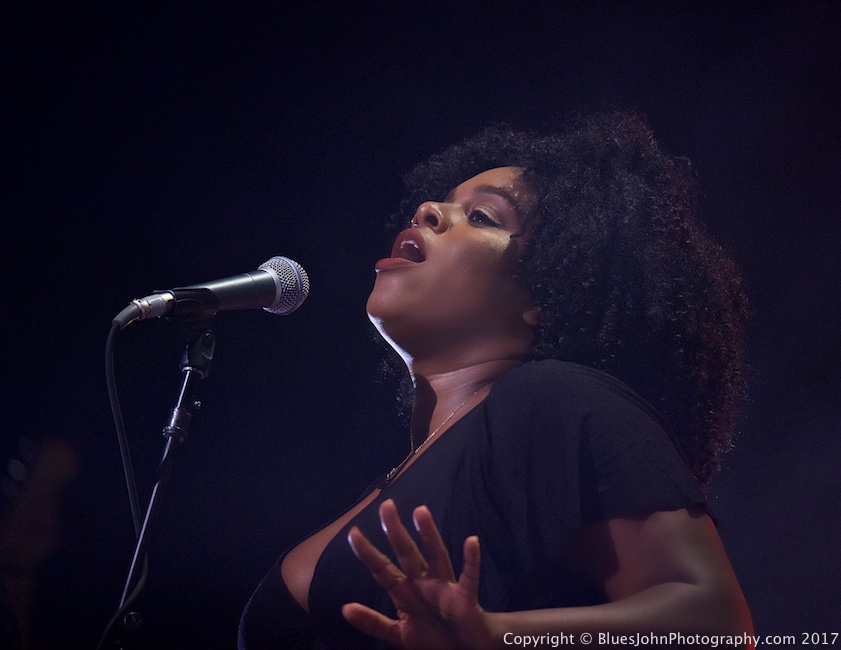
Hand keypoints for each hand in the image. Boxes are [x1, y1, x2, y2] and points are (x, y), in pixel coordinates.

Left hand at [342, 499, 496, 648]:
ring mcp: (445, 588)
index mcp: (406, 592)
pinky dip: (471, 561)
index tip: (353, 533)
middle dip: (395, 531)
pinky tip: (471, 541)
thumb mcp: (398, 634)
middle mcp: (424, 584)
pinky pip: (468, 578)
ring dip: (428, 535)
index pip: (383, 568)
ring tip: (420, 512)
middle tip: (386, 506)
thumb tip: (345, 608)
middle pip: (407, 553)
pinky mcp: (465, 599)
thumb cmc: (434, 640)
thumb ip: (373, 622)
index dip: (368, 553)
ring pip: (436, 556)